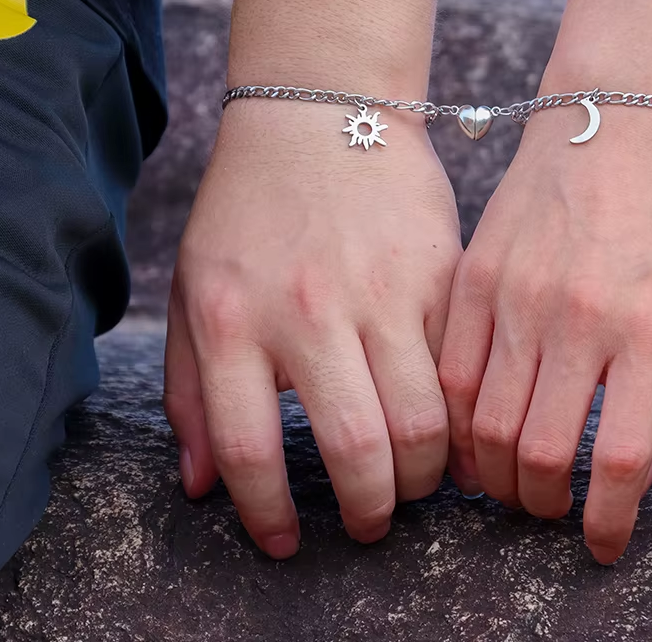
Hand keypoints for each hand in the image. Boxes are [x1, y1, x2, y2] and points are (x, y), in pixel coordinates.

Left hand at [164, 100, 461, 557]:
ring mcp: (382, 288)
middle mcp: (309, 310)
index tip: (286, 541)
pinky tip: (451, 423)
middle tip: (372, 520)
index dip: (268, 517)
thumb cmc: (250, 206)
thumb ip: (191, 389)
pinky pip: (459, 365)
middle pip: (358, 448)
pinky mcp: (438, 271)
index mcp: (234, 318)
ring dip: (427, 472)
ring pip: (425, 417)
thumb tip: (201, 486)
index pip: (250, 453)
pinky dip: (460, 411)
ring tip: (419, 477)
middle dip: (372, 509)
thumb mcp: (196, 286)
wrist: (321, 111)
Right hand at [439, 103, 651, 563]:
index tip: (600, 544)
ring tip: (504, 477)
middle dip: (538, 505)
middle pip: (540, 454)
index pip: (621, 459)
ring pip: (485, 424)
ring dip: (493, 473)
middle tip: (543, 508)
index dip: (608, 521)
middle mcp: (580, 319)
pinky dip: (457, 420)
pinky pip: (452, 373)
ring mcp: (519, 296)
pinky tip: (471, 429)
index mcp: (647, 331)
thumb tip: (631, 473)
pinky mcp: (475, 278)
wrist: (603, 136)